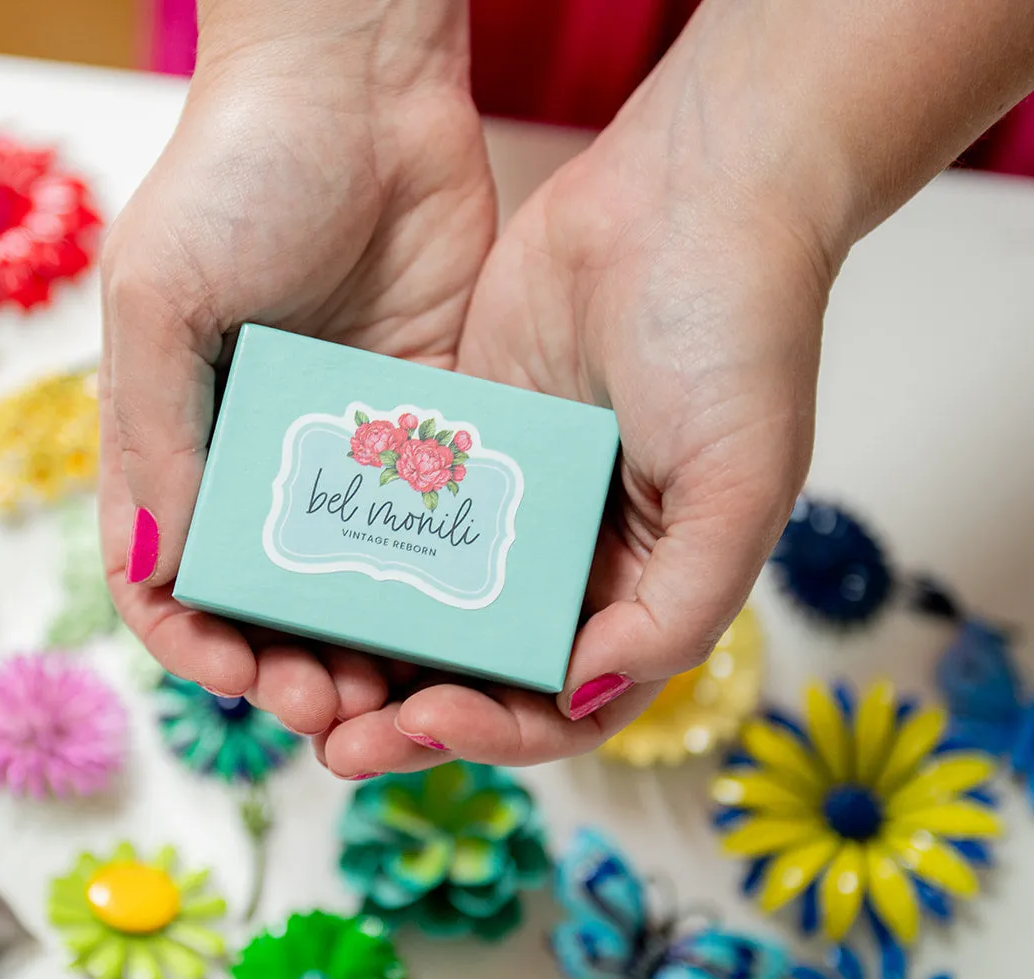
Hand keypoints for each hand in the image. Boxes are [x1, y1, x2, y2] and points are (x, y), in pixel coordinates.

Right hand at [98, 2, 495, 736]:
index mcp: (175, 434)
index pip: (165, 576)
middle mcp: (258, 455)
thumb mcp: (162, 298)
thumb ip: (157, 434)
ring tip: (397, 687)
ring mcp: (347, 445)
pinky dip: (436, 581)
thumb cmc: (232, 173)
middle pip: (266, 602)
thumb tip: (158, 570)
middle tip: (332, 702)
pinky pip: (431, 523)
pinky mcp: (429, 421)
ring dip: (367, 646)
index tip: (235, 671)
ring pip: (354, 583)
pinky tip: (459, 616)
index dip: (191, 641)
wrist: (358, 81)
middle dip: (289, 665)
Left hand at [316, 65, 842, 775]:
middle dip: (408, 715)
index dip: (493, 733)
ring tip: (294, 670)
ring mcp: (509, 503)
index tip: (422, 722)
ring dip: (368, 649)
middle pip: (477, 671)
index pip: (561, 706)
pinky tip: (295, 569)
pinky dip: (354, 551)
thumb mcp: (739, 487)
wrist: (690, 187)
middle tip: (334, 734)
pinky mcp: (460, 439)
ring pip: (424, 606)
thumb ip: (675, 610)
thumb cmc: (738, 335)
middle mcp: (571, 562)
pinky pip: (398, 513)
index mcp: (642, 592)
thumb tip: (581, 693)